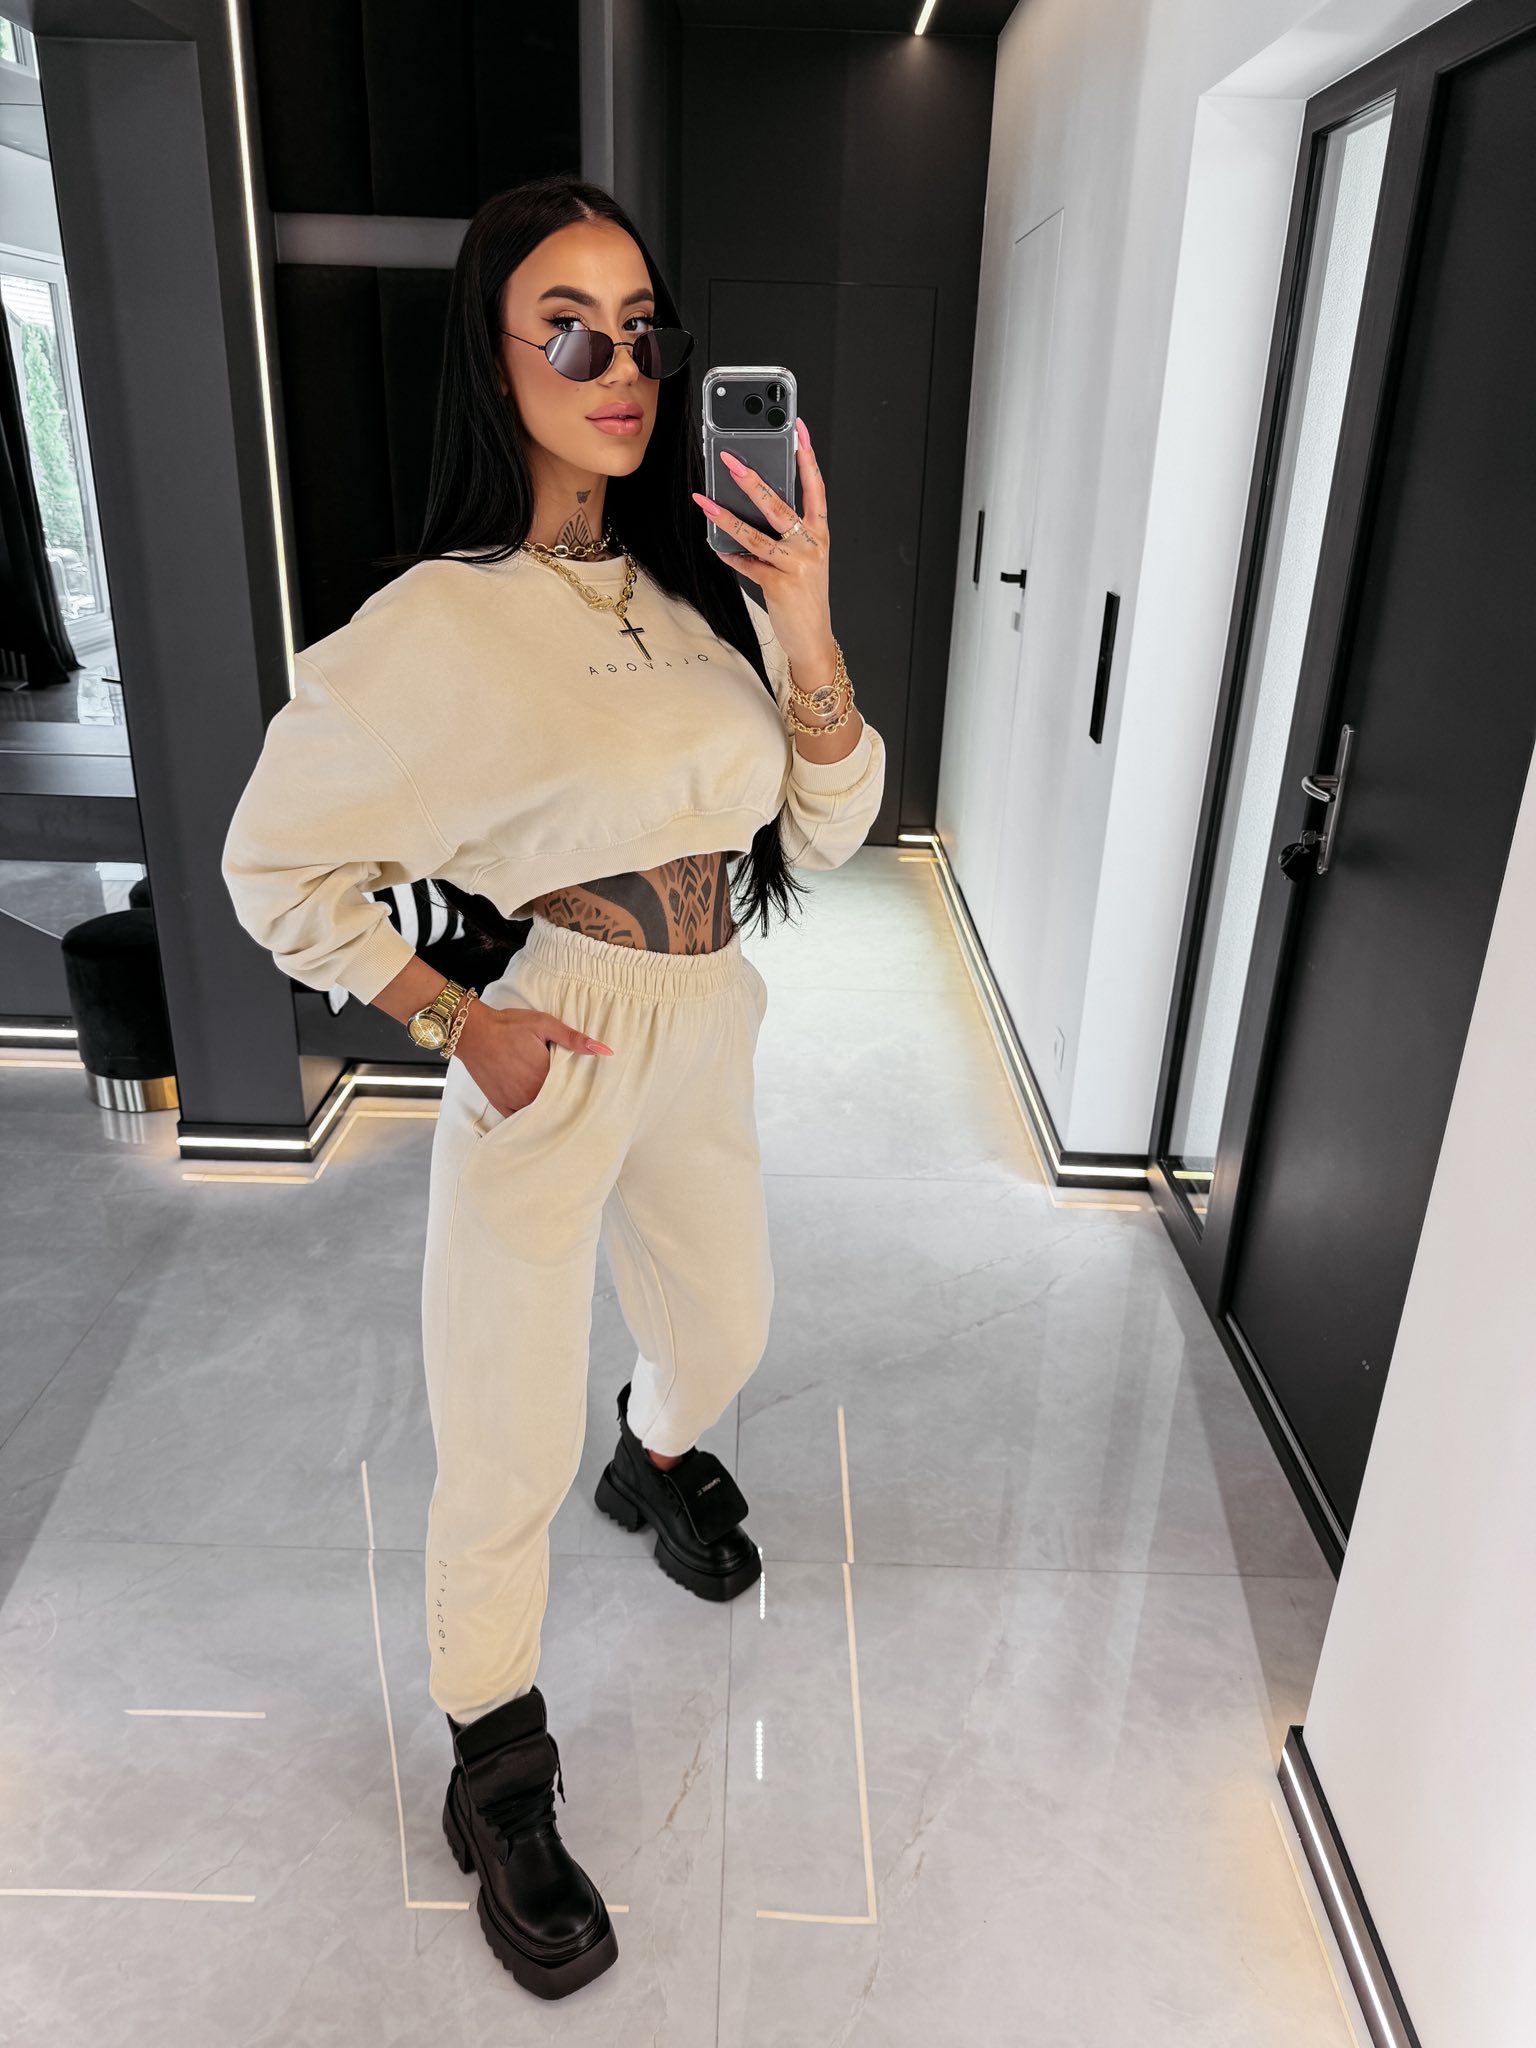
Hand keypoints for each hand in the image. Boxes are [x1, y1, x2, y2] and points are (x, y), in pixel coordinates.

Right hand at [454, 999, 610, 1118]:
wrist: (472, 1032)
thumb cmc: (507, 1026)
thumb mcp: (543, 1024)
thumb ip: (573, 1039)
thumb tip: (604, 1050)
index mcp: (544, 1075)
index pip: (571, 1091)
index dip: (581, 1091)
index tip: (590, 1092)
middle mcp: (530, 1093)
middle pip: (557, 1105)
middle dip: (567, 1103)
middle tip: (578, 1102)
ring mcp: (514, 1101)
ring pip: (540, 1115)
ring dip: (550, 1112)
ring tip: (561, 1109)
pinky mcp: (501, 1104)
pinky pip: (519, 1120)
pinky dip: (530, 1119)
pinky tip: (538, 1115)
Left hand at [692, 417, 834, 676]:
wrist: (812, 637)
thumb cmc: (806, 596)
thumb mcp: (804, 559)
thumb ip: (785, 535)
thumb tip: (750, 511)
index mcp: (819, 533)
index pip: (816, 488)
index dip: (808, 458)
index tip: (799, 431)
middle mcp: (810, 544)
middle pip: (778, 504)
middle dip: (752, 480)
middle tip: (730, 460)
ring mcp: (795, 563)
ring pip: (754, 533)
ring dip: (725, 516)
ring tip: (704, 500)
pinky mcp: (778, 583)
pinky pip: (747, 563)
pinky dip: (731, 556)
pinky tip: (718, 548)